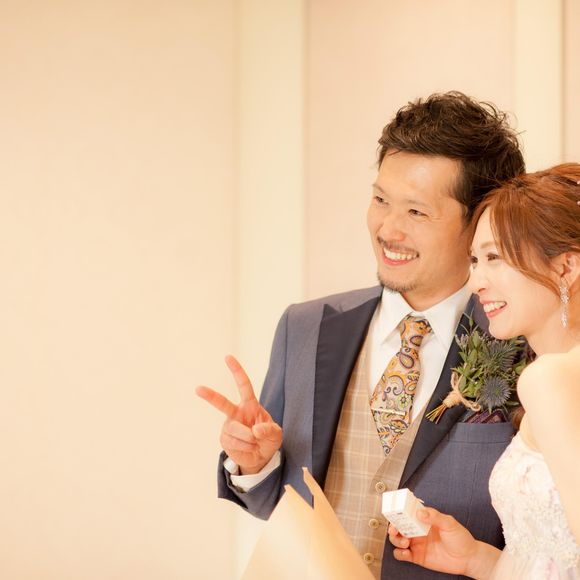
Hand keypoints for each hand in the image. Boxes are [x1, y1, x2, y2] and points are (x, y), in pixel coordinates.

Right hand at [196, 355, 282, 474]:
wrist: (260, 457)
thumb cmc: (267, 439)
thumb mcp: (276, 434)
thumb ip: (269, 430)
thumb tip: (255, 430)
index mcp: (249, 405)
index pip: (243, 385)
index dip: (236, 371)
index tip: (228, 357)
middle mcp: (236, 413)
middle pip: (222, 403)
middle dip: (210, 396)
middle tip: (198, 389)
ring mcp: (228, 426)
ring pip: (236, 430)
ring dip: (249, 439)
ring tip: (255, 443)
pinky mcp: (224, 439)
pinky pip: (234, 443)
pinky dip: (245, 447)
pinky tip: (248, 448)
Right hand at [388, 507, 482, 576]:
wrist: (468, 559)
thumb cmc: (460, 538)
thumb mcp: (450, 523)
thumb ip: (435, 517)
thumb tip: (420, 513)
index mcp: (424, 519)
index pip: (407, 512)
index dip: (398, 511)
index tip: (395, 511)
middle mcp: (417, 530)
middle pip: (398, 525)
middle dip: (392, 526)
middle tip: (395, 529)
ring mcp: (416, 543)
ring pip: (397, 539)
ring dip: (396, 539)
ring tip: (405, 542)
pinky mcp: (417, 556)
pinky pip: (402, 554)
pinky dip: (399, 553)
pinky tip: (405, 553)